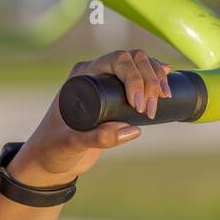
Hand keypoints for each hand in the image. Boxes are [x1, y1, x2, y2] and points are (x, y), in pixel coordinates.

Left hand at [7, 49, 171, 186]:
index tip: (138, 106)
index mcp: (81, 76)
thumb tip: (133, 130)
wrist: (51, 159)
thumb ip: (97, 139)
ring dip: (157, 78)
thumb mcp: (72, 144)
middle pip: (133, 59)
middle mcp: (95, 73)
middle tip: (151, 110)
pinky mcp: (117, 95)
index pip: (116, 60)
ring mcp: (106, 82)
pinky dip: (156, 76)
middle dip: (150, 80)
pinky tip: (167, 78)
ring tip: (163, 100)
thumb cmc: (53, 149)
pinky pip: (140, 77)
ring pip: (140, 65)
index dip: (134, 77)